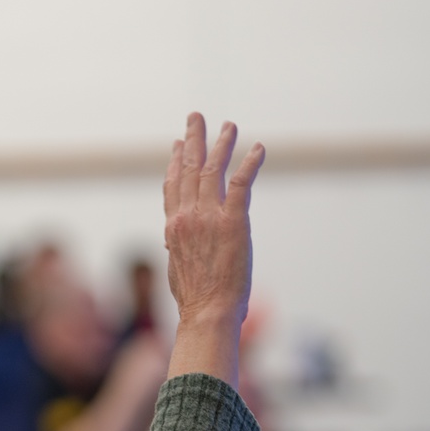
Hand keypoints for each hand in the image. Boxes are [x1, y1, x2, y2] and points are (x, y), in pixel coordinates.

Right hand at [164, 113, 264, 387]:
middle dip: (192, 140)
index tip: (176, 145)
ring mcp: (208, 217)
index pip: (172, 187)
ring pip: (212, 170)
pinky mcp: (233, 222)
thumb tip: (177, 248)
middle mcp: (186, 217)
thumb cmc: (195, 302)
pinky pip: (242, 183)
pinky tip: (258, 148)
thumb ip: (179, 250)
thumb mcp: (178, 271)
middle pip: (187, 169)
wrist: (207, 313)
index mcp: (173, 228)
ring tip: (229, 126)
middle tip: (195, 117)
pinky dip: (249, 163)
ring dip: (221, 144)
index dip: (174, 163)